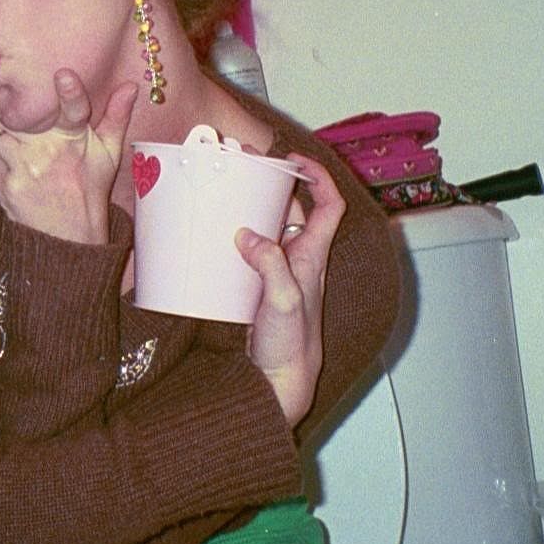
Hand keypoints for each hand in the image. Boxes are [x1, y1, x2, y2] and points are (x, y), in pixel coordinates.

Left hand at [0, 70, 137, 243]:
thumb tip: (131, 85)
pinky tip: (6, 162)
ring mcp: (25, 168)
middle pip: (14, 112)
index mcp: (75, 140)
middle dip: (0, 101)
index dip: (71, 92)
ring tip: (0, 129)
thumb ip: (116, 117)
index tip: (63, 74)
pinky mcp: (6, 185)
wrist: (68, 239)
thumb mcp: (108, 155)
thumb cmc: (88, 189)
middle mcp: (49, 152)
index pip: (76, 111)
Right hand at [236, 154, 345, 427]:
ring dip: (253, 209)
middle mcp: (299, 259)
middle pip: (294, 210)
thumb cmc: (291, 347)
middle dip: (274, 186)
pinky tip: (215, 235)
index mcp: (312, 256)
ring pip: (271, 228)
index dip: (318, 177)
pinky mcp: (259, 287)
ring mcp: (279, 273)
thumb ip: (271, 266)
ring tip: (228, 192)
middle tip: (246, 169)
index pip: (329, 206)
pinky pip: (251, 251)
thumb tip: (248, 236)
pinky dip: (236, 237)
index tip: (291, 161)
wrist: (279, 382)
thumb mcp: (283, 301)